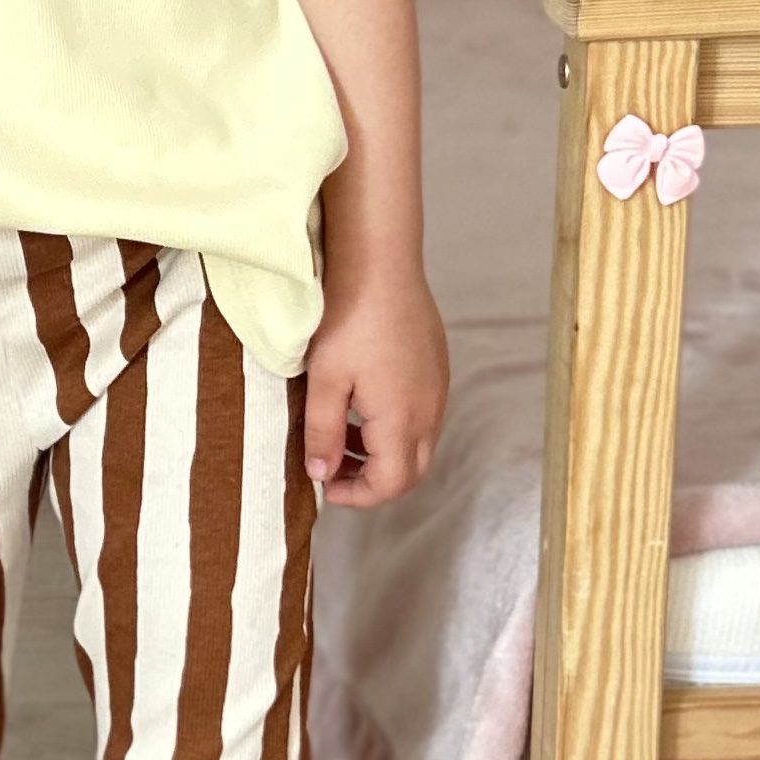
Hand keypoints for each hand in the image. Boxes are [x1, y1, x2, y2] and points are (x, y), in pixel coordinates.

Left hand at [304, 269, 448, 508]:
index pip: (389, 485)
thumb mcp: (324, 382)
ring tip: (344, 435)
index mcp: (401, 421)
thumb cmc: (350, 317)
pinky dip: (395, 427)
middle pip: (411, 473)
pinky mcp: (437, 369)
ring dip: (383, 454)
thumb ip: (322, 434)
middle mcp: (429, 411)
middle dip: (373, 482)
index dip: (357, 496)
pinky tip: (364, 406)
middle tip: (337, 469)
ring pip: (418, 445)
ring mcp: (438, 390)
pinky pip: (423, 416)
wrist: (382, 263)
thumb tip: (322, 473)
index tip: (327, 487)